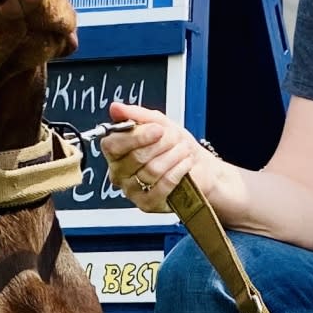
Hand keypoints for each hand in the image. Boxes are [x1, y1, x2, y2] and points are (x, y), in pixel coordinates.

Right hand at [100, 102, 219, 211]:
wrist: (199, 167)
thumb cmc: (176, 146)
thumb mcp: (158, 123)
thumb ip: (136, 115)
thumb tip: (115, 108)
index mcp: (117, 153)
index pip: (112, 145)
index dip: (136, 137)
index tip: (157, 130)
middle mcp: (120, 174)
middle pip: (134, 157)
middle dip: (161, 145)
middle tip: (174, 139)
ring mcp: (132, 191)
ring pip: (151, 170)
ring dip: (173, 156)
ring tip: (182, 151)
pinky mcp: (147, 204)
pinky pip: (162, 185)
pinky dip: (178, 171)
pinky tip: (184, 164)